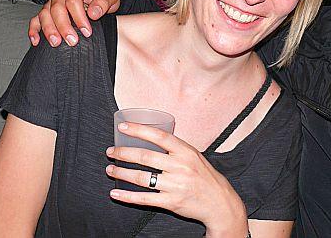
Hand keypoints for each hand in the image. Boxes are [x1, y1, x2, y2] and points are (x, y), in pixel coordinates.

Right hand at [28, 0, 119, 46]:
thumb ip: (104, 2)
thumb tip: (94, 14)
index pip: (72, 0)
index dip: (79, 17)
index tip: (87, 31)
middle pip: (57, 8)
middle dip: (63, 26)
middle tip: (72, 41)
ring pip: (45, 14)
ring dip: (49, 29)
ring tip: (56, 43)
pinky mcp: (47, 9)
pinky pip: (36, 18)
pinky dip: (34, 30)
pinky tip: (36, 40)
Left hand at [106, 123, 248, 236]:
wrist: (219, 202)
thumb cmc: (205, 177)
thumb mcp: (194, 156)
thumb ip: (176, 149)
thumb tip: (151, 138)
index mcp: (186, 151)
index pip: (159, 137)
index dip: (139, 130)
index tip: (123, 127)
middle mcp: (180, 167)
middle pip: (146, 157)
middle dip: (124, 153)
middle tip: (111, 151)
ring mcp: (175, 185)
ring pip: (142, 178)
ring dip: (122, 173)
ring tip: (111, 169)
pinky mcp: (171, 202)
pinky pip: (144, 199)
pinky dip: (127, 196)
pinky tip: (116, 192)